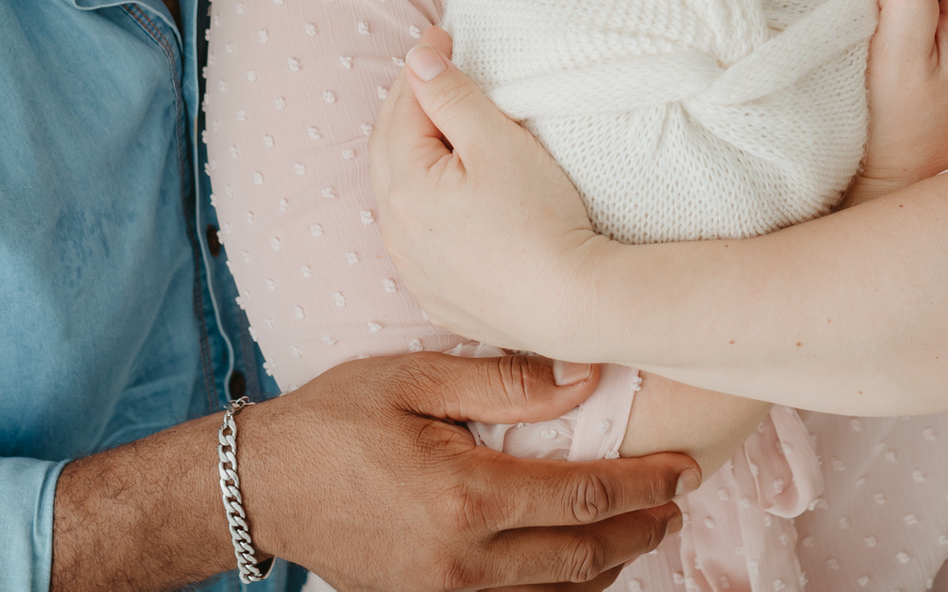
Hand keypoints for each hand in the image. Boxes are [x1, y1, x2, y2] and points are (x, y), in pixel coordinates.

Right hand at [245, 351, 694, 590]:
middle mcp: (464, 562)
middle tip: (679, 501)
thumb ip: (505, 384)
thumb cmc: (336, 419)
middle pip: (584, 558)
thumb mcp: (415, 380)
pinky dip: (563, 589)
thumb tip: (585, 377)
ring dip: (610, 565)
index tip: (683, 468)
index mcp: (466, 498)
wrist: (264, 486)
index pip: (582, 499)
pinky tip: (581, 563)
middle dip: (641, 529)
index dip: (642, 485)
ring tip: (643, 529)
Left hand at [370, 29, 606, 355]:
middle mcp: (395, 231)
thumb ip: (451, 96)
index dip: (423, 68)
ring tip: (438, 128)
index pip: (402, 109)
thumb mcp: (497, 143)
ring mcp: (414, 269)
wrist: (573, 306)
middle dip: (409, 106)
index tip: (443, 37)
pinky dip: (425, 207)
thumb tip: (417, 61)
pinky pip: (418, 240)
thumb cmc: (540, 219)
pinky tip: (447, 197)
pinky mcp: (437, 297)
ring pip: (399, 196)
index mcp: (404, 186)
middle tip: (436, 72)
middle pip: (391, 150)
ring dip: (412, 157)